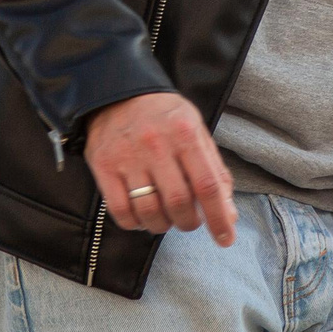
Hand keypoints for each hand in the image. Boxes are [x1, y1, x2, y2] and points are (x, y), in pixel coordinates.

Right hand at [83, 93, 237, 246]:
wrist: (118, 92)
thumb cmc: (165, 117)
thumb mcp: (197, 132)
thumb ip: (215, 171)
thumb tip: (229, 215)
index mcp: (185, 133)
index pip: (207, 185)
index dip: (219, 218)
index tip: (225, 239)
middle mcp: (156, 144)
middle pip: (179, 203)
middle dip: (188, 222)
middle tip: (188, 221)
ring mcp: (127, 156)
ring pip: (149, 211)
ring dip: (162, 225)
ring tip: (166, 218)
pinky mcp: (103, 166)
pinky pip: (120, 211)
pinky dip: (135, 223)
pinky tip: (142, 216)